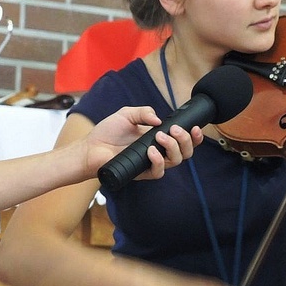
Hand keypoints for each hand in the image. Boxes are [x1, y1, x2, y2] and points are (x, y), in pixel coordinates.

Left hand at [85, 106, 202, 178]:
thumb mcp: (127, 114)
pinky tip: (150, 151)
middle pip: (185, 152)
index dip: (194, 136)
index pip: (183, 140)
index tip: (195, 127)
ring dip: (173, 147)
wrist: (90, 147)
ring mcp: (151, 163)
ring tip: (159, 136)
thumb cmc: (107, 132)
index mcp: (158, 138)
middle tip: (174, 130)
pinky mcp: (142, 173)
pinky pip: (158, 171)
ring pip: (176, 161)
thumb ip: (144, 112)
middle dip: (185, 140)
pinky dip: (158, 160)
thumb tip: (159, 120)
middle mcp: (159, 151)